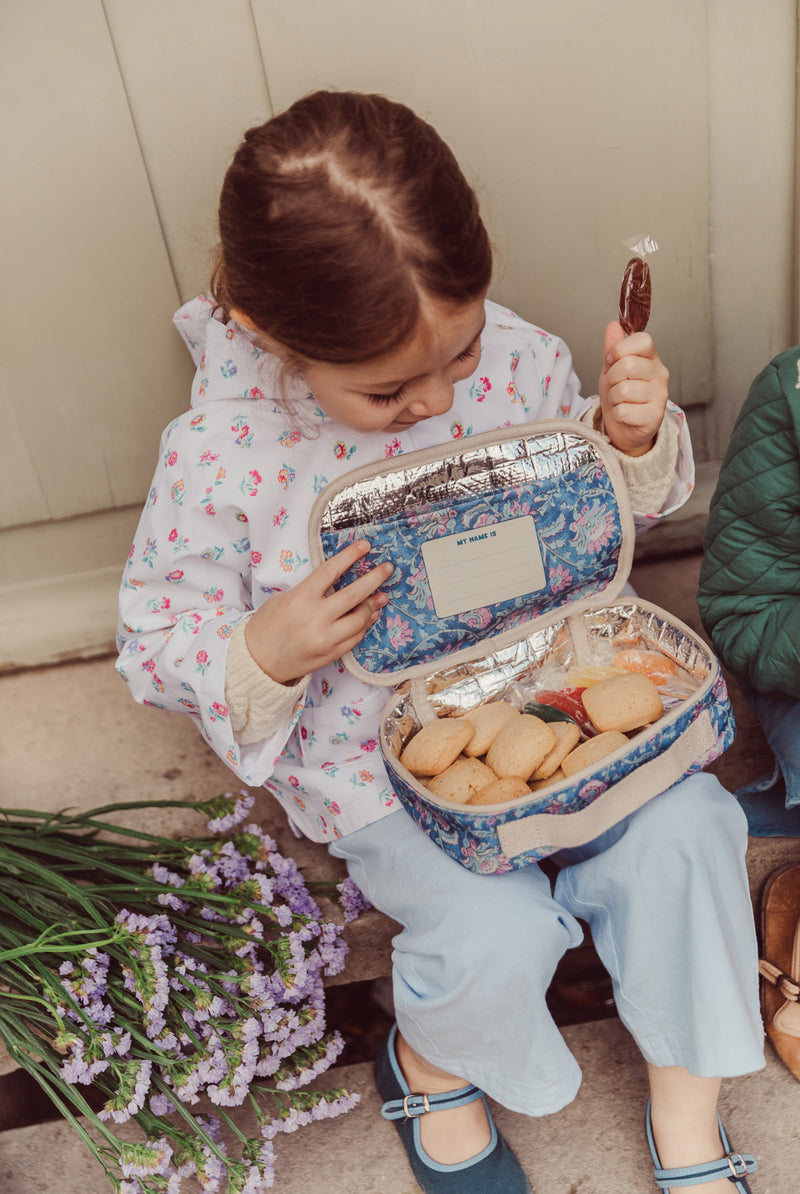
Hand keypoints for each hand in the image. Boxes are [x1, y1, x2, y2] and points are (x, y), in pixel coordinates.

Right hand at [245, 540, 392, 684]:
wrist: (258, 661)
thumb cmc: (267, 626)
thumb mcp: (283, 599)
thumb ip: (311, 590)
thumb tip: (337, 582)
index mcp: (301, 598)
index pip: (331, 571)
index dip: (350, 556)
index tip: (365, 546)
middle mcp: (316, 618)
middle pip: (355, 595)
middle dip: (375, 579)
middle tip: (388, 569)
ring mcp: (326, 638)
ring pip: (360, 618)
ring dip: (373, 605)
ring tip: (380, 595)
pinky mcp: (332, 654)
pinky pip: (356, 637)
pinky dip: (365, 624)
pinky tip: (369, 615)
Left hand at [597, 321, 668, 455]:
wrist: (623, 426)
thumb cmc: (619, 395)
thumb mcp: (611, 368)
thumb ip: (613, 348)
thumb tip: (613, 326)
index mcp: (651, 358)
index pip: (642, 340)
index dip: (620, 349)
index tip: (612, 360)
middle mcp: (660, 374)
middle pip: (627, 365)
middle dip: (611, 377)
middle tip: (615, 386)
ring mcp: (660, 395)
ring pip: (623, 390)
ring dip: (613, 398)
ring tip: (620, 401)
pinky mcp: (655, 417)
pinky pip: (624, 411)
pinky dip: (617, 415)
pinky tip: (625, 415)